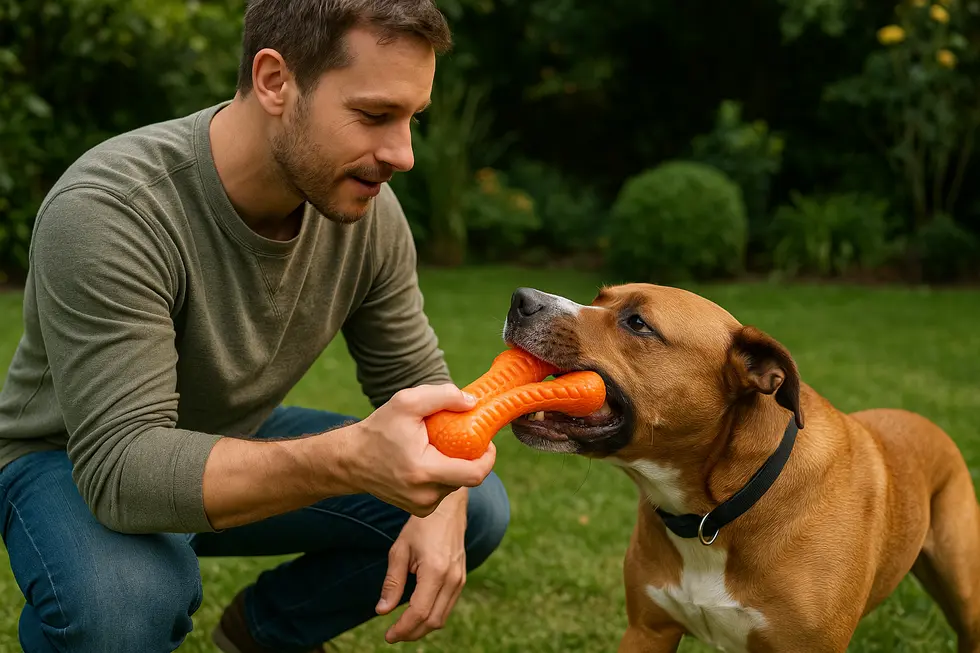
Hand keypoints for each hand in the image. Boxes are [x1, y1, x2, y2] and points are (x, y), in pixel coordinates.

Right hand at [341, 383, 496, 516]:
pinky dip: (443, 475)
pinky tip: (429, 460)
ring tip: (438, 447)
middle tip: (462, 437)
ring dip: (455, 466)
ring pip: (456, 484)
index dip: (489, 458)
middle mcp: (425, 495)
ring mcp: (422, 506)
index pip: (475, 474)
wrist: (350, 460)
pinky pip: (443, 491)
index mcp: (425, 471)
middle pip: (467, 478)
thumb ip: (443, 396)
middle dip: (470, 457)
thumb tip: (473, 403)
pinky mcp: (419, 510)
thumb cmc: (379, 429)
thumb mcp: (407, 402)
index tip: (487, 441)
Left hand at [376, 490, 468, 643]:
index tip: (388, 635)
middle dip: (412, 632)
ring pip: (442, 617)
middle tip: (393, 634)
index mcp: (436, 571)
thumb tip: (382, 611)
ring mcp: (460, 579)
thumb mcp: (400, 550)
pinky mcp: (462, 579)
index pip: (419, 612)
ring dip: (422, 627)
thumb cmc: (421, 525)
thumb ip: (392, 582)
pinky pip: (447, 606)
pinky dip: (432, 616)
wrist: (448, 508)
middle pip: (433, 621)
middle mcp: (452, 579)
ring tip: (403, 627)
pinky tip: (417, 613)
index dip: (402, 628)